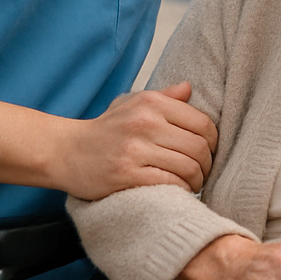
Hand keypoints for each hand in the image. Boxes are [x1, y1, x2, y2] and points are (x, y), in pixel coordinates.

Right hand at [53, 82, 218, 199]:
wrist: (66, 151)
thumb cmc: (105, 129)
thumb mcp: (131, 103)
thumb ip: (164, 97)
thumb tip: (189, 88)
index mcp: (152, 103)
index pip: (203, 124)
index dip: (213, 143)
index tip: (208, 153)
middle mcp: (145, 123)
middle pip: (199, 148)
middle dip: (207, 165)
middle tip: (202, 173)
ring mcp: (135, 149)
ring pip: (188, 168)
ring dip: (196, 181)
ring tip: (191, 184)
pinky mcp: (126, 174)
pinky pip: (169, 184)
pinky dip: (179, 191)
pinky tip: (175, 191)